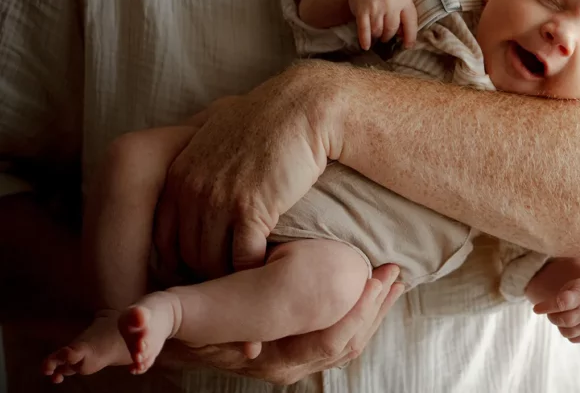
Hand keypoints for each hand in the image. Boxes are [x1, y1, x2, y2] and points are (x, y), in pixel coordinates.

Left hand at [154, 64, 345, 278]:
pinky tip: (271, 263)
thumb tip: (194, 163)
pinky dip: (255, 268)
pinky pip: (243, 258)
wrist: (303, 107)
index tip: (212, 264)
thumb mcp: (218, 129)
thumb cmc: (269, 119)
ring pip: (213, 262)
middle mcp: (190, 189)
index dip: (187, 258)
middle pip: (188, 255)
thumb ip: (198, 151)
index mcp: (179, 175)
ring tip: (252, 279)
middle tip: (233, 280)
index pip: (165, 238)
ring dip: (234, 275)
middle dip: (210, 272)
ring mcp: (217, 200)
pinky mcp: (249, 208)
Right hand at [160, 265, 403, 384]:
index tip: (378, 276)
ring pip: (347, 343)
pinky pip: (340, 338)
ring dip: (373, 310)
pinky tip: (376, 291)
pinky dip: (362, 314)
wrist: (166, 340)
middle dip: (375, 308)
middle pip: (346, 343)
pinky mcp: (297, 350)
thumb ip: (146, 323)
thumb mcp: (165, 314)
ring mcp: (292, 361)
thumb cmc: (175, 320)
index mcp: (266, 354)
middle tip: (396, 271)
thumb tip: (127, 324)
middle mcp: (283, 365)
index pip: (327, 342)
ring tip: (394, 278)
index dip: (357, 312)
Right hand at [347, 0, 417, 50]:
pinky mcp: (362, 9)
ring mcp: (376, 5)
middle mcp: (391, 2)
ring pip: (378, 30)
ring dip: (377, 36)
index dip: (410, 36)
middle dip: (388, 36)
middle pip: (392, 29)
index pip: (411, 22)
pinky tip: (366, 45)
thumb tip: (402, 35)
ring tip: (376, 34)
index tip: (408, 46)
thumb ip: (403, 12)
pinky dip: (365, 39)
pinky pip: (364, 29)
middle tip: (385, 37)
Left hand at [529, 262, 579, 343]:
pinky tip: (571, 323)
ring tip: (561, 315)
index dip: (547, 306)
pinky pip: (572, 339)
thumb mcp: (568, 287)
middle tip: (551, 312)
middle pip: (562, 320)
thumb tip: (537, 311)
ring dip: (559, 324)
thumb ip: (556, 299)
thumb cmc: (577, 289)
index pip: (561, 303)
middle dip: (552, 316)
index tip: (535, 309)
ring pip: (566, 332)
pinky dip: (568, 332)